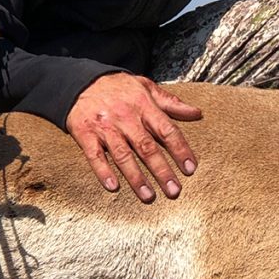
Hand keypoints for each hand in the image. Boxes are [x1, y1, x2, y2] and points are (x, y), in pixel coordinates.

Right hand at [66, 72, 201, 202]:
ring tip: (148, 196)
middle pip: (146, 147)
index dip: (180, 149)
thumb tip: (197, 113)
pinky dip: (103, 171)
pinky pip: (95, 155)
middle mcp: (126, 117)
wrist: (81, 81)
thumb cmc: (119, 87)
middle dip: (161, 170)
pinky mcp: (85, 134)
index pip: (166, 130)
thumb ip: (170, 102)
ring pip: (122, 155)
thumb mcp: (146, 87)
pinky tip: (113, 186)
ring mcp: (105, 126)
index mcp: (144, 105)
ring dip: (136, 177)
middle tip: (174, 191)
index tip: (190, 168)